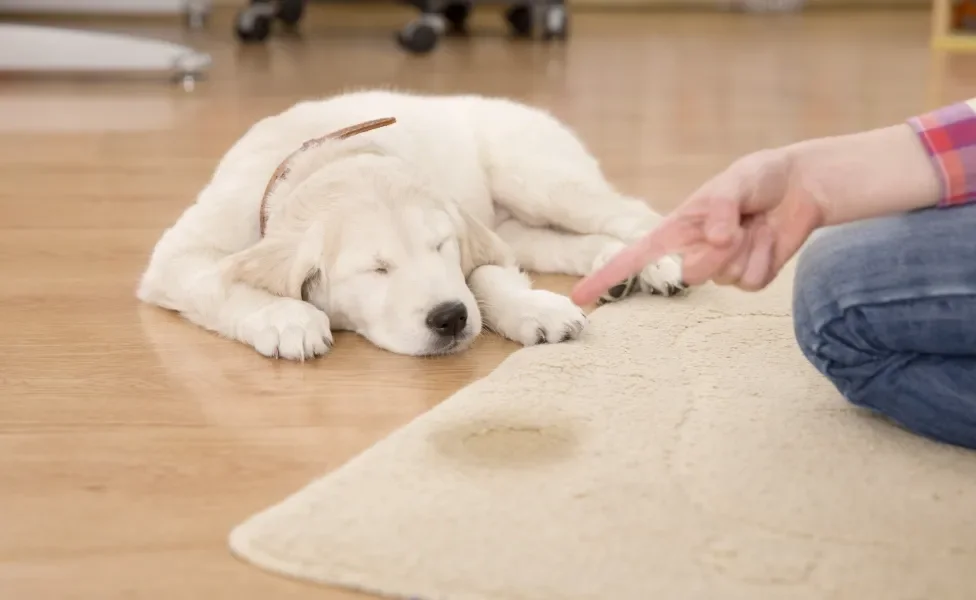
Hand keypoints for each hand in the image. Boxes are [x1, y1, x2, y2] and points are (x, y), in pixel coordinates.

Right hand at [571, 147, 824, 304]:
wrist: (801, 187)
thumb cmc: (759, 178)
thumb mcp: (736, 180)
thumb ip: (720, 207)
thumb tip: (714, 238)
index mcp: (677, 228)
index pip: (634, 257)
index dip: (606, 276)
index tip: (580, 296)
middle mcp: (695, 251)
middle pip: (690, 274)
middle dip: (715, 253)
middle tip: (736, 226)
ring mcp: (722, 268)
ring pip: (725, 278)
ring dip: (746, 249)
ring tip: (756, 224)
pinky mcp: (751, 277)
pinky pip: (752, 282)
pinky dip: (766, 258)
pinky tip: (770, 238)